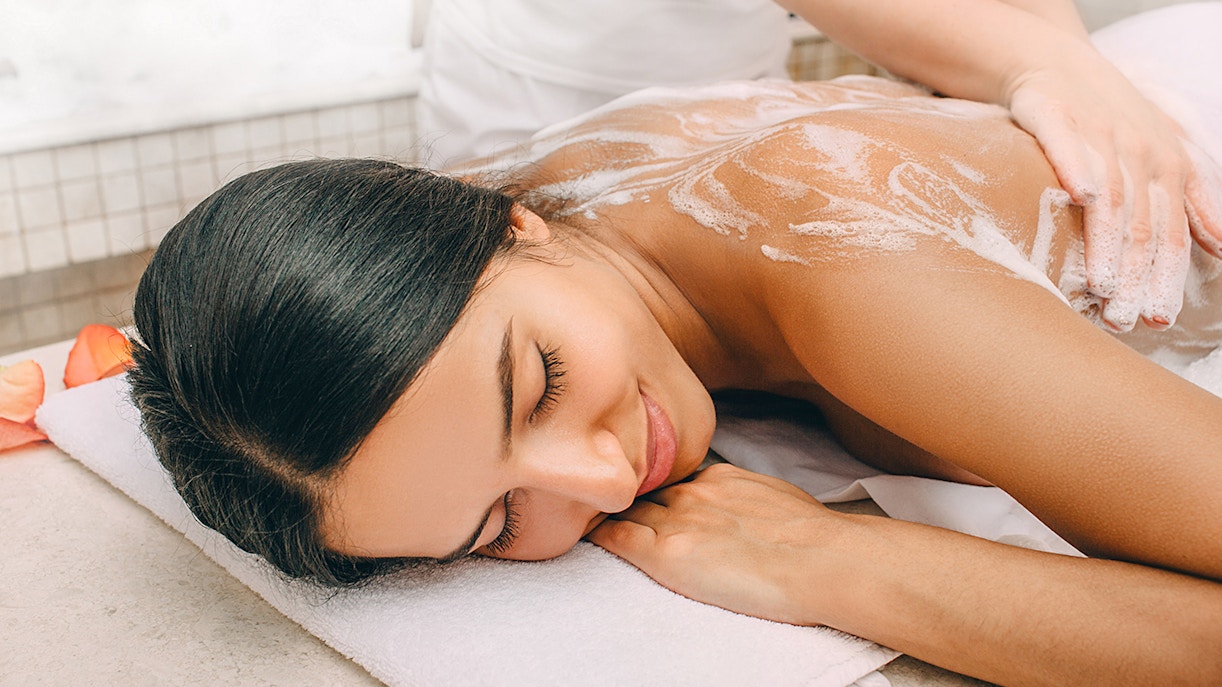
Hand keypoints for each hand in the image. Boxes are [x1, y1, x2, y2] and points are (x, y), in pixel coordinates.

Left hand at [587, 463, 838, 625]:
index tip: (642, 498)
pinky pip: (618, 537)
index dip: (655, 491)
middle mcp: (693, 492)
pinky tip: (584, 534)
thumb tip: (746, 514)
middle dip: (624, 496)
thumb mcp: (776, 501)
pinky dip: (599, 533)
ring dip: (607, 511)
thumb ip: (747, 501)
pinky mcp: (668, 554)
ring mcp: (678, 521)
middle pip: (644, 492)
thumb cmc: (816, 540)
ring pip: (626, 509)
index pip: (674, 482)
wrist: (825, 559)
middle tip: (600, 501)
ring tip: (583, 513)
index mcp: (720, 479)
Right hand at [1006, 45, 1221, 331]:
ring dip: (1106, 245)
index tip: (1157, 318)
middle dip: (1135, 276)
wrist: (1058, 65)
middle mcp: (1138, 152)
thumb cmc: (1111, 116)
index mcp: (1167, 166)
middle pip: (1141, 224)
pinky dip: (1077, 169)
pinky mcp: (1056, 118)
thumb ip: (1193, 200)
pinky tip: (1080, 196)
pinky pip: (1068, 147)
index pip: (1170, 232)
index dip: (1165, 277)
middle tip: (1123, 319)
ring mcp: (1098, 135)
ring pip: (1109, 198)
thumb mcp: (1164, 151)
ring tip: (1099, 288)